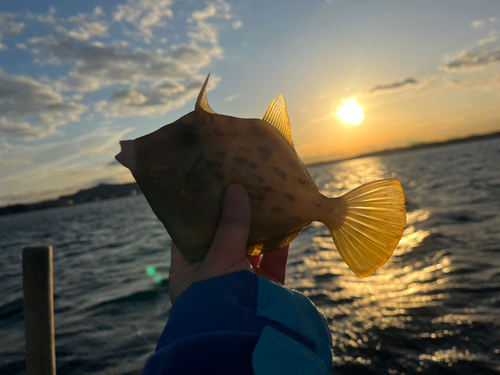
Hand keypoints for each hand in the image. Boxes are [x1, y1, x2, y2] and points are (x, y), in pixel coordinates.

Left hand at [168, 184, 288, 303]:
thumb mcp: (218, 259)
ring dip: (257, 223)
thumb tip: (236, 190)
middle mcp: (214, 273)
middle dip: (232, 212)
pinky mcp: (266, 286)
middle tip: (237, 183)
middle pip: (223, 236)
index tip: (208, 184)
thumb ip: (230, 226)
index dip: (199, 209)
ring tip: (262, 194)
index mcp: (189, 270)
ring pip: (250, 245)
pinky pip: (274, 258)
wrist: (245, 342)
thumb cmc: (217, 299)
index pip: (190, 233)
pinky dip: (280, 241)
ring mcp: (241, 280)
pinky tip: (284, 218)